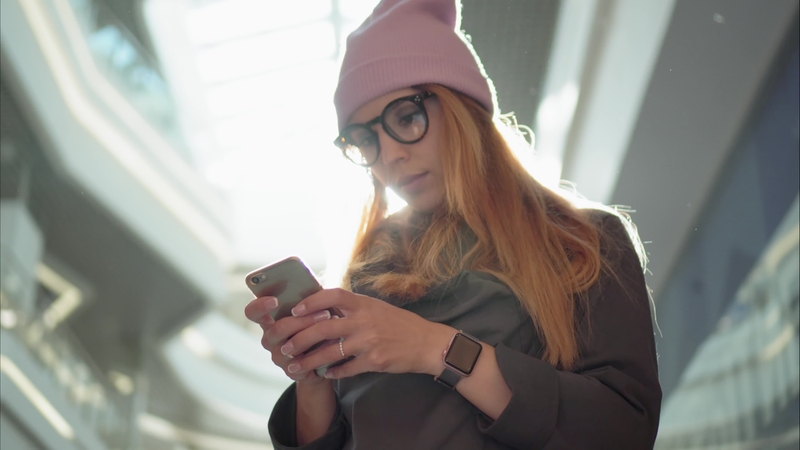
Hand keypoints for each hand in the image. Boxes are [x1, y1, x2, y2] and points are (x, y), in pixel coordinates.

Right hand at [243, 296, 335, 385]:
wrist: (323, 356)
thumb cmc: (315, 325)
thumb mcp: (309, 309)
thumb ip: (306, 299)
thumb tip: (315, 287)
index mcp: (269, 320)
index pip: (252, 312)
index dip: (260, 306)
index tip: (275, 300)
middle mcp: (270, 339)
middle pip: (276, 329)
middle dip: (302, 321)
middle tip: (325, 313)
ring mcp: (279, 356)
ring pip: (291, 345)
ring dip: (313, 333)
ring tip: (332, 324)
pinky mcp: (292, 371)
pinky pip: (304, 362)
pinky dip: (320, 351)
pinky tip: (333, 343)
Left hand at [278, 288, 454, 379]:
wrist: (428, 343)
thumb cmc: (400, 324)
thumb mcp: (376, 308)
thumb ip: (353, 308)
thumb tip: (323, 308)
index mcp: (363, 304)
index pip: (331, 296)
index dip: (310, 302)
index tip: (294, 311)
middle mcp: (364, 321)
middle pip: (323, 328)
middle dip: (300, 338)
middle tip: (285, 347)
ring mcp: (368, 342)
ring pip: (329, 353)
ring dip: (309, 361)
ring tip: (295, 367)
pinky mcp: (374, 361)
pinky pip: (346, 369)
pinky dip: (333, 373)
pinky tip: (325, 374)